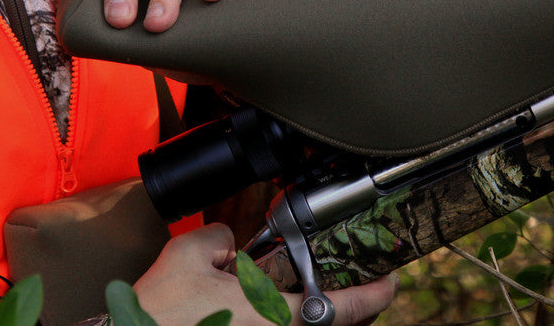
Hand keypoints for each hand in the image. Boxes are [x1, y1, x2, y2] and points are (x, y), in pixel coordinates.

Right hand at [133, 224, 396, 325]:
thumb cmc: (162, 310)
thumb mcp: (191, 252)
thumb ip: (223, 236)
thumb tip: (234, 244)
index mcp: (275, 316)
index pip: (343, 307)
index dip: (375, 294)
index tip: (391, 282)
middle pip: (326, 324)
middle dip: (344, 305)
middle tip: (353, 284)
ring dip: (307, 311)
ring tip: (300, 290)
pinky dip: (278, 318)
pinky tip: (259, 302)